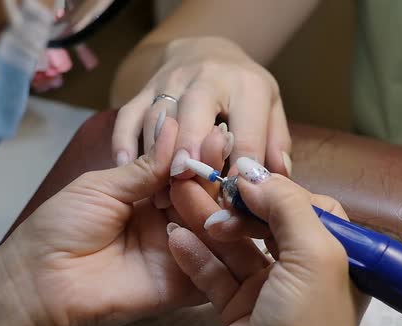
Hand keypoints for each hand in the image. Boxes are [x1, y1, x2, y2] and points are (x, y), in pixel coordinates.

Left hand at [0, 117, 202, 325]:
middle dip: (210, 170)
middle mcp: (167, 221)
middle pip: (200, 196)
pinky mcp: (181, 285)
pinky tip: (220, 218)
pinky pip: (209, 266)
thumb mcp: (101, 188)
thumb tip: (172, 125)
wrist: (38, 282)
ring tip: (224, 176)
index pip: (181, 172)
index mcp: (147, 196)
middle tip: (221, 144)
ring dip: (217, 201)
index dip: (195, 153)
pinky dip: (219, 244)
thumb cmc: (61, 227)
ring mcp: (177, 252)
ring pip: (210, 226)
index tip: (212, 130)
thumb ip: (142, 167)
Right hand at [112, 36, 291, 177]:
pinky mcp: (144, 90)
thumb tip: (278, 177)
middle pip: (195, 112)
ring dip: (156, 155)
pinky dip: (123, 140)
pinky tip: (125, 167)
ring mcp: (171, 82)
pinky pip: (129, 114)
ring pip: (159, 118)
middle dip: (189, 146)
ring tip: (160, 193)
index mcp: (247, 87)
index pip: (246, 132)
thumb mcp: (269, 107)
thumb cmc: (242, 90)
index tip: (234, 198)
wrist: (206, 50)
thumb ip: (275, 142)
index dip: (240, 167)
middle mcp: (207, 79)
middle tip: (185, 179)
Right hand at [168, 158, 369, 325]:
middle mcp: (303, 271)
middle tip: (206, 190)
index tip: (241, 180)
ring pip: (235, 246)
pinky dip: (195, 256)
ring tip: (179, 200)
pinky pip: (215, 275)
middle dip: (234, 204)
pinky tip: (176, 238)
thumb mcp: (314, 258)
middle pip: (265, 222)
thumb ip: (289, 206)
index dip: (274, 190)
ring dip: (207, 223)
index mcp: (335, 257)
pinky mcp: (238, 309)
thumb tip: (255, 174)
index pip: (306, 205)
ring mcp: (268, 291)